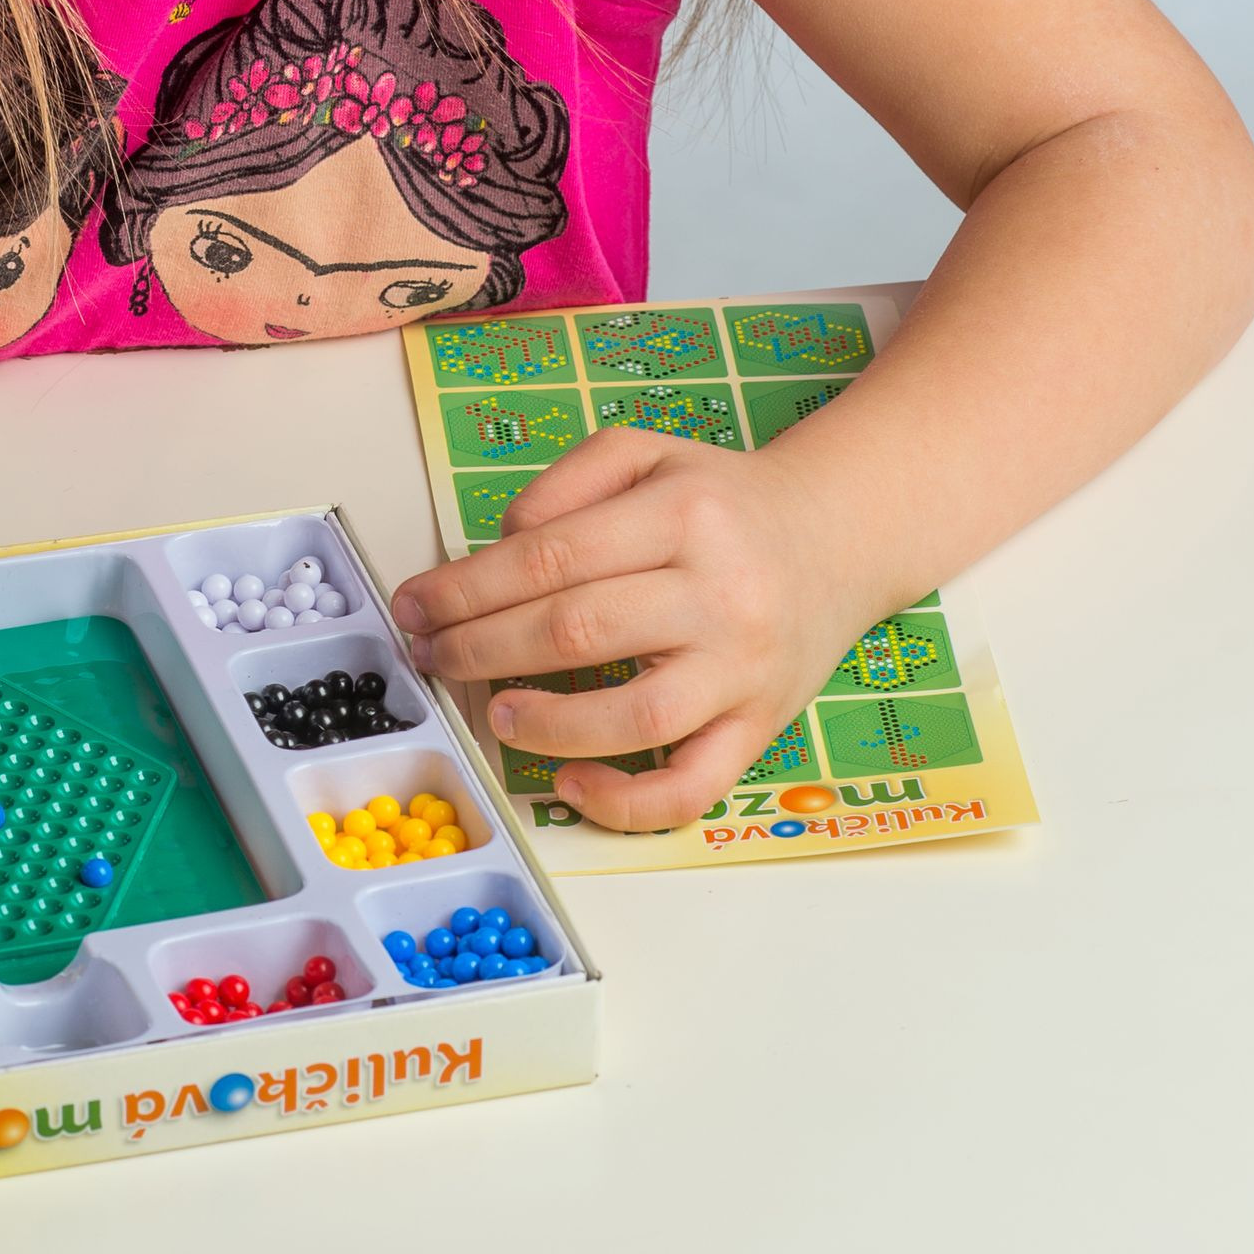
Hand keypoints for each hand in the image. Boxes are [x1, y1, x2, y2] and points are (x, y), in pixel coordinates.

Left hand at [389, 428, 867, 831]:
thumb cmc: (723, 502)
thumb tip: (495, 552)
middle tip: (431, 656)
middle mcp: (719, 592)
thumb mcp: (643, 453)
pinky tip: (572, 781)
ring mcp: (743, 668)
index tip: (417, 606)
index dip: (466, 588)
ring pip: (634, 715)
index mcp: (682, 514)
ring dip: (547, 724)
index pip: (549, 557)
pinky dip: (627, 800)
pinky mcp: (760, 727)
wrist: (837, 536)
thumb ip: (563, 486)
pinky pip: (692, 785)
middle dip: (482, 648)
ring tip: (495, 713)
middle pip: (577, 630)